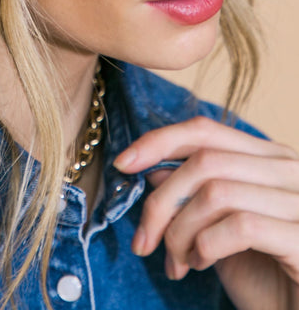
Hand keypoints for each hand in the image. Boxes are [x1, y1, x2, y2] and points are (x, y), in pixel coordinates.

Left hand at [113, 116, 298, 309]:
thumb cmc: (265, 276)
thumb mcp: (218, 228)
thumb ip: (193, 193)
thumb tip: (151, 166)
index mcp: (269, 158)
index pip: (205, 130)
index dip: (159, 141)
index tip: (123, 164)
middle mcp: (289, 170)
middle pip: (204, 161)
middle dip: (162, 202)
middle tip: (144, 242)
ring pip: (216, 193)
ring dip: (180, 231)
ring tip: (177, 262)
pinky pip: (241, 226)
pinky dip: (206, 246)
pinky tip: (200, 265)